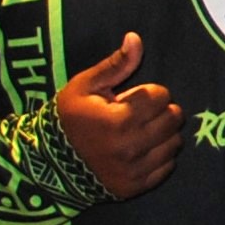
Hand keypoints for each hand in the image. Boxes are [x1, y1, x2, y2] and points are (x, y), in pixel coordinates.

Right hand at [54, 31, 183, 198]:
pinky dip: (160, 156)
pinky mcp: (136, 187)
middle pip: (173, 119)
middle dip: (161, 110)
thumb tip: (136, 38)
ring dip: (164, 133)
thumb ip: (115, 64)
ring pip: (174, 143)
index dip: (149, 92)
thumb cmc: (69, 118)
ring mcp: (134, 170)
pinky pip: (167, 167)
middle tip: (141, 113)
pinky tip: (142, 150)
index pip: (161, 96)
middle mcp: (131, 147)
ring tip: (142, 130)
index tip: (132, 98)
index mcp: (118, 120)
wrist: (49, 163)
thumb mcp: (85, 86)